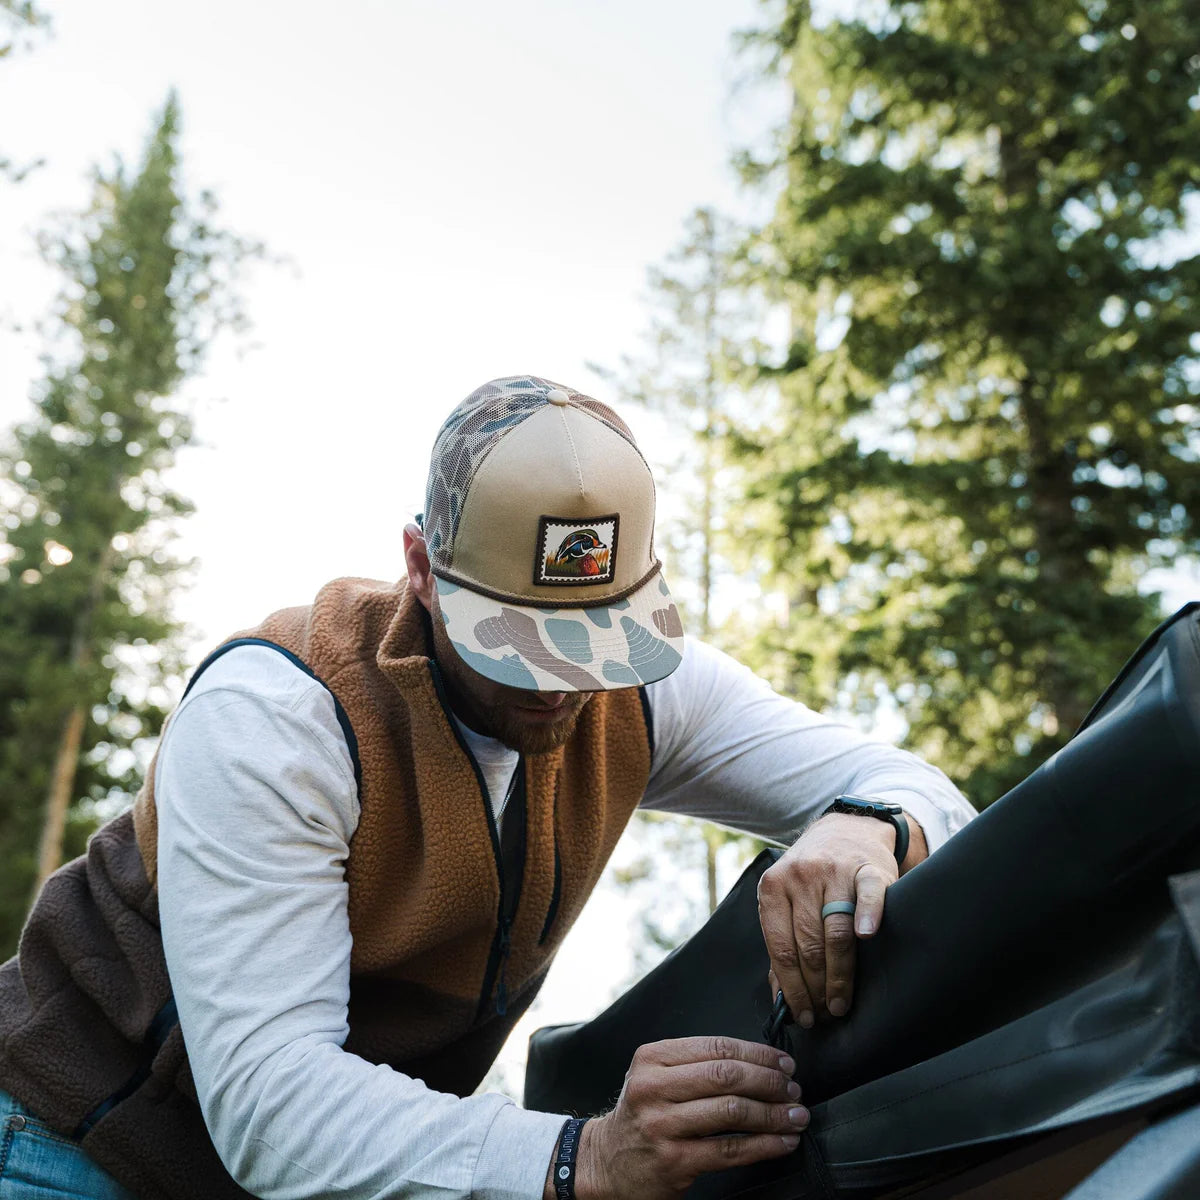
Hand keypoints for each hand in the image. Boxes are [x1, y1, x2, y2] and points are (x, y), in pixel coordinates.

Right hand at [560, 1036, 807, 1199]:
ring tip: (796, 1115)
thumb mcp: (655, 1076)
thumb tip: (759, 1062)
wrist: (607, 1161)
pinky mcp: (674, 1160)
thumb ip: (695, 1064)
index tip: (783, 1062)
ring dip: (773, 1114)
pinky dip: (764, 1145)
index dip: (757, 1054)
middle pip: (726, 1076)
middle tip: (794, 1088)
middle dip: (769, 1081)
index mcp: (652, 1058)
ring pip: (732, 1112)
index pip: (716, 1047)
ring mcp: (662, 1125)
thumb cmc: (643, 1114)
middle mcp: (653, 1087)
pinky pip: (730, 1150)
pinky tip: (783, 1142)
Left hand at [756, 811, 925, 1027]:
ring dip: (840, 974)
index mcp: (772, 886)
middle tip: (826, 1014)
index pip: (780, 947)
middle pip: (808, 944)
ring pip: (836, 931)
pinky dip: (868, 915)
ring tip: (842, 1002)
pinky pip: (867, 894)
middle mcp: (800, 876)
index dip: (792, 987)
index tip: (803, 1014)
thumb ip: (780, 942)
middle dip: (816, 987)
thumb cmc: (813, 877)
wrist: (845, 830)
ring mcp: (834, 870)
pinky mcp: (867, 868)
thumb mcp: (786, 899)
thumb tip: (780, 998)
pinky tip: (867, 937)